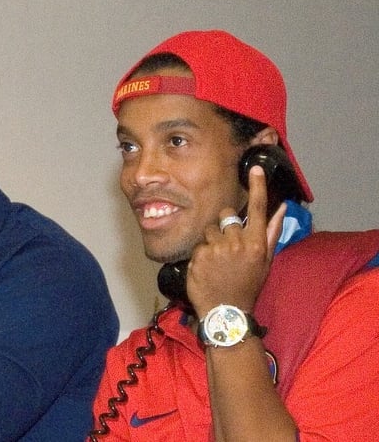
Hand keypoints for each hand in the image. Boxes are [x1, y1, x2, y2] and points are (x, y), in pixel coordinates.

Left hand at [186, 165, 285, 316]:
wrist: (225, 310)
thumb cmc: (247, 285)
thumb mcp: (265, 261)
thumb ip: (272, 232)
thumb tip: (282, 208)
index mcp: (257, 244)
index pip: (258, 209)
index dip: (257, 186)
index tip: (255, 169)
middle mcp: (238, 243)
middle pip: (227, 215)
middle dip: (225, 225)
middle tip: (227, 246)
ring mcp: (217, 249)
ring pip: (210, 229)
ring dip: (211, 241)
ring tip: (216, 261)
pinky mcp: (199, 255)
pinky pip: (198, 244)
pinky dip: (201, 254)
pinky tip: (206, 268)